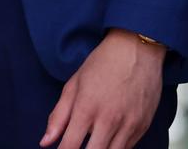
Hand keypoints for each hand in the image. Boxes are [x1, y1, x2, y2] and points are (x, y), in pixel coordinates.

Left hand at [40, 29, 165, 148]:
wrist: (137, 47)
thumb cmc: (103, 62)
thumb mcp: (75, 83)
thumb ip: (59, 115)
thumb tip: (45, 142)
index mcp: (87, 107)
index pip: (70, 147)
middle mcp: (108, 120)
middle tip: (78, 146)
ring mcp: (128, 125)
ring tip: (94, 142)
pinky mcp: (142, 127)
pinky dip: (115, 148)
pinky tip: (109, 138)